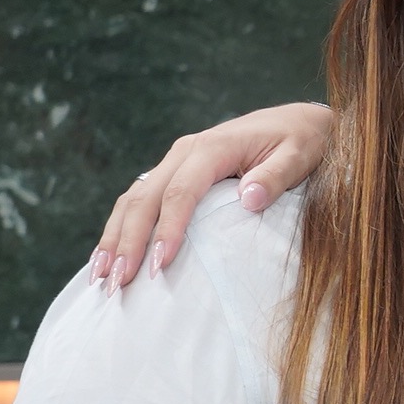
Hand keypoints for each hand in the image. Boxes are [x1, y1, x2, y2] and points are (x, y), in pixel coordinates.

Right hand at [92, 103, 336, 286]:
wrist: (298, 121)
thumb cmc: (302, 141)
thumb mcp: (299, 155)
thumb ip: (276, 176)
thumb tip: (248, 199)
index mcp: (212, 148)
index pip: (180, 192)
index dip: (168, 229)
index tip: (159, 265)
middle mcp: (185, 152)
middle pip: (145, 198)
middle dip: (128, 241)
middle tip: (117, 282)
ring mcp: (175, 162)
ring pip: (133, 199)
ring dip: (115, 237)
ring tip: (101, 276)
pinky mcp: (174, 173)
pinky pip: (140, 200)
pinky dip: (122, 228)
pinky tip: (110, 255)